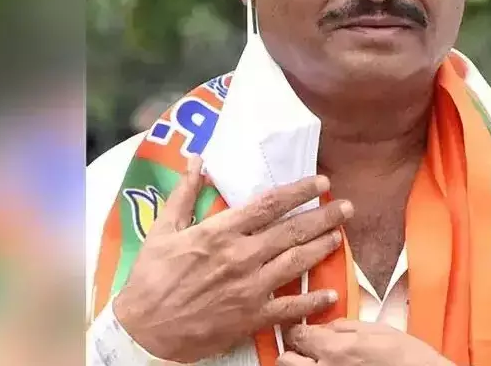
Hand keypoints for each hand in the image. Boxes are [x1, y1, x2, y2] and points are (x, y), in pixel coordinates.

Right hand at [112, 155, 353, 362]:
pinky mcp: (251, 317)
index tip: (321, 181)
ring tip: (340, 236)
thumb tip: (197, 160)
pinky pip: (290, 308)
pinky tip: (330, 294)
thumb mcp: (162, 229)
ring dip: (322, 248)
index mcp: (220, 232)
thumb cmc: (150, 278)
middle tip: (347, 206)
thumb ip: (184, 193)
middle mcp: (241, 256)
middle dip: (323, 216)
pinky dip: (312, 302)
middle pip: (292, 231)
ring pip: (296, 263)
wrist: (144, 330)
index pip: (269, 204)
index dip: (299, 190)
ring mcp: (249, 288)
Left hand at [278, 320, 452, 365]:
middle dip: (293, 352)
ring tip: (321, 363)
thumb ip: (344, 326)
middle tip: (308, 349)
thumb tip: (323, 326)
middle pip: (284, 361)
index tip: (303, 330)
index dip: (298, 330)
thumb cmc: (407, 358)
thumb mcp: (378, 330)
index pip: (296, 335)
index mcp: (335, 349)